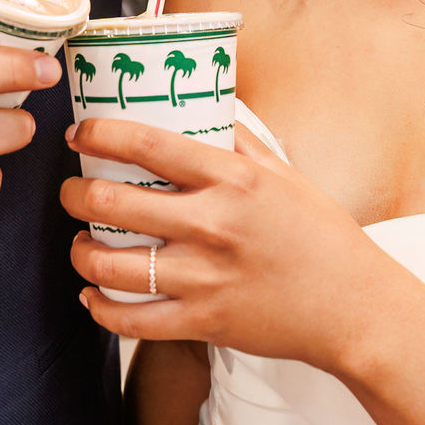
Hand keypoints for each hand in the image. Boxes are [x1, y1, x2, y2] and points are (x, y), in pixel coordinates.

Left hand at [60, 118, 406, 376]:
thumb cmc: (321, 235)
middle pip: (111, 201)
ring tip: (80, 245)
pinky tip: (94, 296)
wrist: (353, 306)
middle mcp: (212, 224)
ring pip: (109, 265)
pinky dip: (101, 308)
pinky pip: (130, 320)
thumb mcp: (284, 173)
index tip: (80, 135)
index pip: (145, 143)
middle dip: (74, 195)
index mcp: (231, 178)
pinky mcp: (203, 321)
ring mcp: (204, 277)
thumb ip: (240, 139)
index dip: (98, 134)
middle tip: (71, 192)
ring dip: (80, 253)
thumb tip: (208, 102)